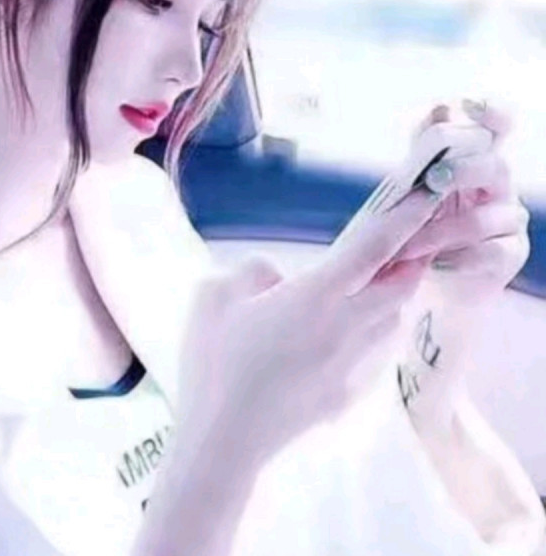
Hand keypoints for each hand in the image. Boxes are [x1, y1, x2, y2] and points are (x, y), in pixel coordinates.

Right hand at [175, 186, 446, 468]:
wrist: (224, 440)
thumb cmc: (215, 364)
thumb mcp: (214, 298)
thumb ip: (251, 272)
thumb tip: (277, 278)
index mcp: (314, 298)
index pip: (372, 249)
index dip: (402, 219)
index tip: (424, 198)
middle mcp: (345, 328)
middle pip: (401, 287)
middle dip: (410, 260)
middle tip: (401, 244)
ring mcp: (352, 365)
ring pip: (393, 321)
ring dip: (391, 298)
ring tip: (367, 290)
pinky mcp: (348, 394)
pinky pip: (373, 352)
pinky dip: (370, 332)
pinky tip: (337, 338)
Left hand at [396, 100, 530, 305]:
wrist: (433, 279)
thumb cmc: (425, 225)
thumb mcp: (419, 187)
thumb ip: (427, 151)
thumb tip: (440, 109)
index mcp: (478, 162)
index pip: (498, 129)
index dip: (491, 113)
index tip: (467, 103)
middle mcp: (500, 187)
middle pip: (496, 167)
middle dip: (462, 170)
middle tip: (432, 178)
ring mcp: (510, 221)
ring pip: (485, 218)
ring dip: (440, 230)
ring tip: (406, 245)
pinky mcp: (511, 254)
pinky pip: (492, 253)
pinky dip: (458, 258)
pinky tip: (434, 265)